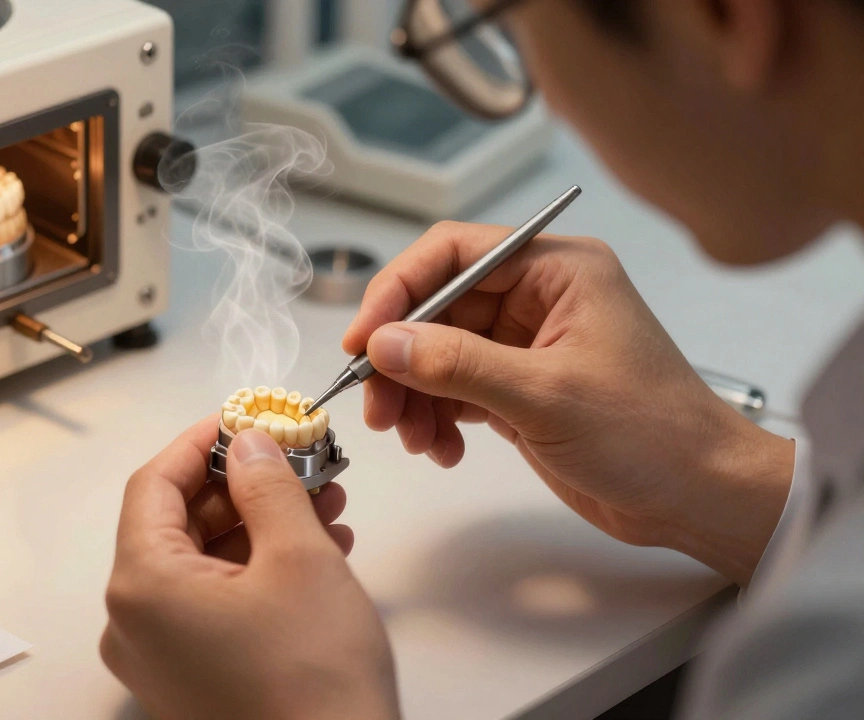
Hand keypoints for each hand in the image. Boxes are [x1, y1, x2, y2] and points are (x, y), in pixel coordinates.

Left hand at [101, 417, 399, 719]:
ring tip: (324, 503)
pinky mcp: (191, 680)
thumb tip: (251, 443)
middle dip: (245, 484)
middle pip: (178, 521)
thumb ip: (269, 485)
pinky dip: (256, 570)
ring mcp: (160, 658)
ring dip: (260, 525)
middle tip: (299, 458)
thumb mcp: (299, 559)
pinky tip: (315, 552)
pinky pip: (213, 603)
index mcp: (142, 586)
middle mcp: (135, 623)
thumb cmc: (314, 688)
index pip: (155, 482)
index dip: (203, 441)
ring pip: (203, 562)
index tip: (246, 417)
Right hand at [344, 221, 794, 585]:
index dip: (399, 288)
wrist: (698, 497)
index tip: (364, 337)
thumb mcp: (546, 395)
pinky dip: (436, 418)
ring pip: (437, 353)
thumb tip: (384, 344)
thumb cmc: (652, 434)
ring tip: (413, 438)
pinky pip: (453, 390)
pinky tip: (442, 449)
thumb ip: (458, 365)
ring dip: (413, 395)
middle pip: (436, 308)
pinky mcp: (518, 389)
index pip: (453, 252)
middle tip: (377, 406)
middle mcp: (537, 298)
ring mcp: (525, 345)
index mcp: (557, 270)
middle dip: (400, 358)